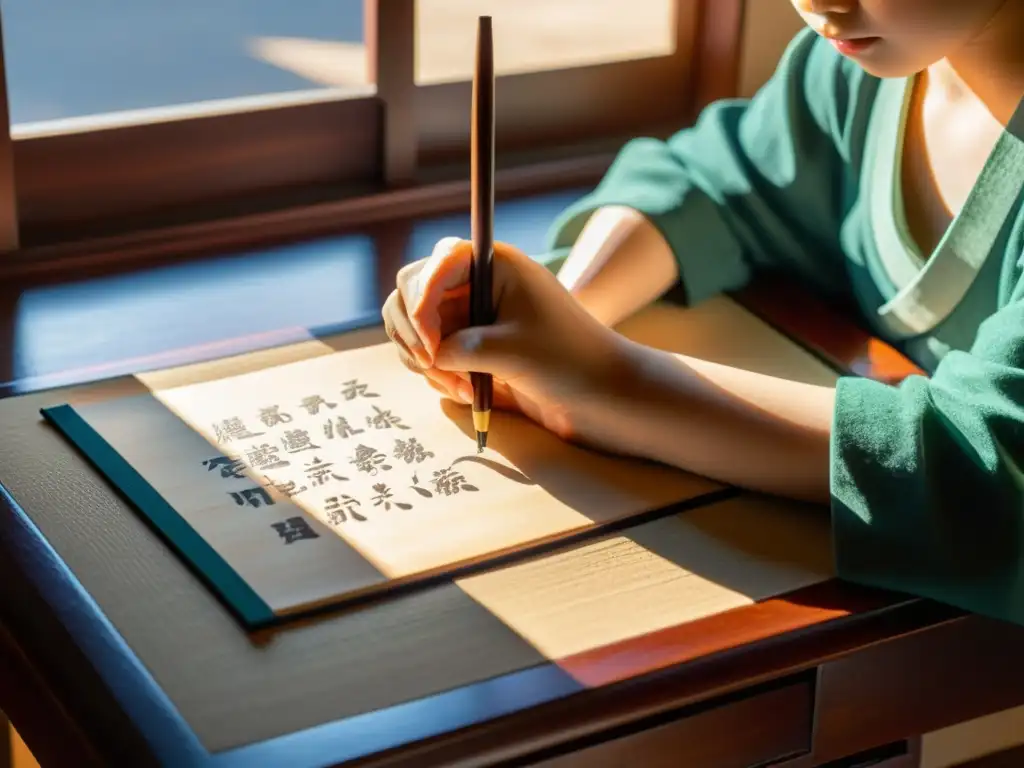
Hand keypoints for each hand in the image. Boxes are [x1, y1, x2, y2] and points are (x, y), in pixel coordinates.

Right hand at [381, 237, 626, 440]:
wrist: (600, 392)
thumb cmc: (567, 360)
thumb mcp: (510, 351)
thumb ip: (458, 347)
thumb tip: (425, 354)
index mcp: (494, 264)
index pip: (434, 266)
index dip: (421, 304)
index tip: (431, 346)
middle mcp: (477, 282)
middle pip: (412, 291)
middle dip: (414, 332)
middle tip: (432, 367)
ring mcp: (470, 313)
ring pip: (414, 325)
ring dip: (424, 359)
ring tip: (460, 387)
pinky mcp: (470, 342)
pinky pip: (430, 352)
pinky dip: (436, 372)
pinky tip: (465, 392)